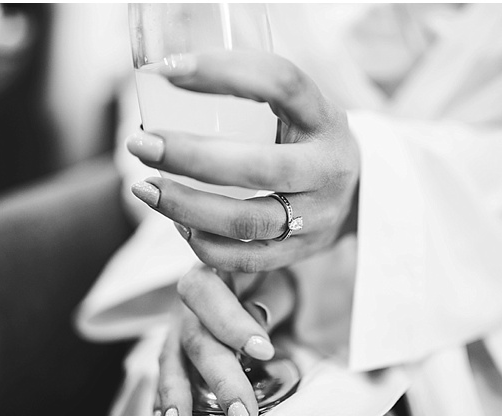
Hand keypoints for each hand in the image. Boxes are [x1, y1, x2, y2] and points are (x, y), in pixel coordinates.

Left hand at [126, 50, 359, 272]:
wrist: (362, 192)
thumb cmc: (303, 139)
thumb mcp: (296, 109)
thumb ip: (247, 98)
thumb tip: (162, 78)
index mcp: (323, 117)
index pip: (280, 83)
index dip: (223, 73)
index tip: (167, 70)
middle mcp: (327, 167)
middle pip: (258, 167)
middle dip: (189, 156)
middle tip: (139, 144)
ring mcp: (318, 216)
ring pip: (247, 221)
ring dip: (185, 206)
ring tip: (144, 187)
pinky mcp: (303, 251)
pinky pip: (246, 258)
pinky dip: (203, 244)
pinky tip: (176, 223)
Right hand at [152, 266, 297, 415]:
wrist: (262, 281)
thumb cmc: (273, 279)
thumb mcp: (279, 278)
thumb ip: (270, 297)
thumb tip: (259, 320)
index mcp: (213, 273)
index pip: (208, 293)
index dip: (231, 322)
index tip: (263, 350)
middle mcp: (188, 303)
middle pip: (194, 339)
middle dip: (218, 380)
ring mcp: (179, 329)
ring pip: (171, 361)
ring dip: (175, 397)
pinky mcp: (178, 353)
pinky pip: (167, 378)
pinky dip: (163, 404)